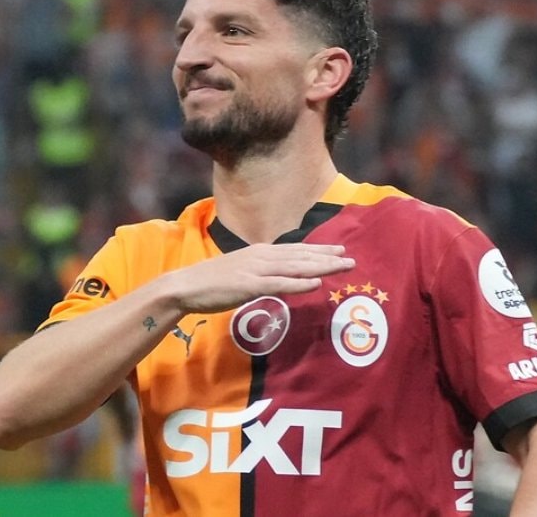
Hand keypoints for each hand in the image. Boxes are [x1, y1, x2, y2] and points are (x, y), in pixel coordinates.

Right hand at [164, 243, 353, 313]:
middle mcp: (262, 256)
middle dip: (327, 257)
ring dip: (321, 266)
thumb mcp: (242, 272)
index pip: (296, 250)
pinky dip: (299, 283)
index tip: (339, 250)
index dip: (319, 250)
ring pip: (296, 267)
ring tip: (342, 267)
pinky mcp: (249, 285)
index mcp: (260, 252)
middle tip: (350, 258)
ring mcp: (256, 270)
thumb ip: (261, 273)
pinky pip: (279, 284)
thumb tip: (278, 277)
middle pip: (301, 256)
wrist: (186, 286)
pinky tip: (316, 283)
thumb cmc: (212, 282)